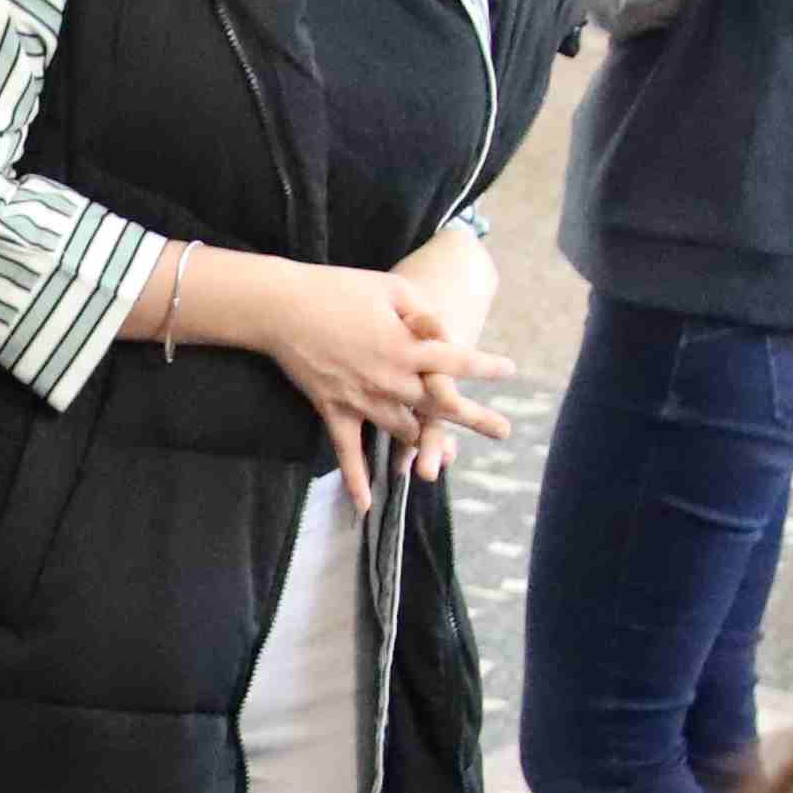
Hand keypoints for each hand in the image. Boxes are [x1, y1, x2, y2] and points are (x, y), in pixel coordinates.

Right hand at [227, 255, 516, 504]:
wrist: (283, 308)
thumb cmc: (338, 288)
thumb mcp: (392, 287)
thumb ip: (423, 312)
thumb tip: (442, 335)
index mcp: (407, 347)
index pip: (458, 361)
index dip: (486, 367)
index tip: (509, 371)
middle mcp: (391, 379)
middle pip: (442, 406)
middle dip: (476, 418)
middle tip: (504, 431)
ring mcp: (362, 401)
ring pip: (404, 432)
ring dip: (425, 446)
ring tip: (443, 460)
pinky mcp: (334, 411)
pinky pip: (347, 453)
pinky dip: (356, 480)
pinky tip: (365, 506)